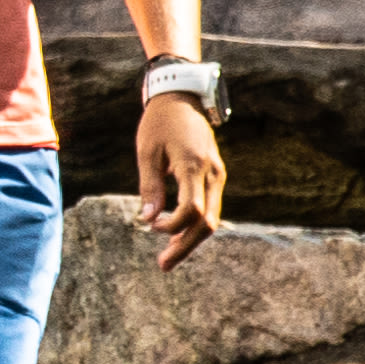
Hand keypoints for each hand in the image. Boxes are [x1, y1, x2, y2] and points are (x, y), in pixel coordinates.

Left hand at [132, 91, 224, 264]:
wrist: (181, 97)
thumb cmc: (158, 122)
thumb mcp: (147, 151)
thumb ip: (149, 186)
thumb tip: (147, 219)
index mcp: (193, 165)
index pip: (192, 210)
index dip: (172, 226)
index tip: (150, 226)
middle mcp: (212, 172)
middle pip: (208, 222)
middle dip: (186, 246)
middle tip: (163, 266)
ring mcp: (217, 174)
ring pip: (213, 217)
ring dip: (191, 239)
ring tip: (168, 256)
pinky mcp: (216, 174)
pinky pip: (211, 206)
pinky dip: (195, 224)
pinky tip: (176, 235)